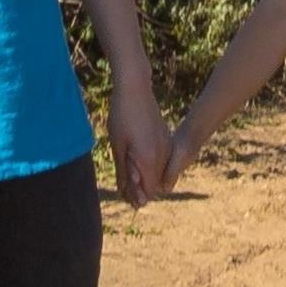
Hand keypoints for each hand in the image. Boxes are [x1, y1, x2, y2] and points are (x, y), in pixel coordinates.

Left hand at [108, 87, 172, 205]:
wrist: (135, 88)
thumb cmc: (122, 115)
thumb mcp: (119, 146)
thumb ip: (125, 172)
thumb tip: (127, 194)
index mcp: (149, 159)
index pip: (148, 190)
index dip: (137, 197)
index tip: (125, 198)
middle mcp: (163, 154)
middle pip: (155, 184)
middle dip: (140, 189)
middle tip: (124, 188)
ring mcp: (167, 145)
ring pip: (159, 172)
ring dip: (144, 177)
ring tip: (127, 174)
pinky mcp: (166, 138)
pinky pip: (160, 160)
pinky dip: (149, 165)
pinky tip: (135, 159)